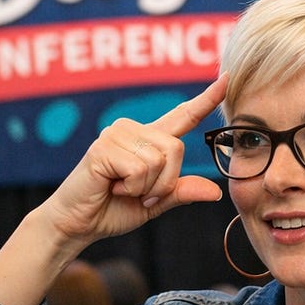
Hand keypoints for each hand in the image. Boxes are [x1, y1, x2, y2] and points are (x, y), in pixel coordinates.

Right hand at [37, 74, 227, 249]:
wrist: (77, 224)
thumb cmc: (111, 210)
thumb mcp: (155, 204)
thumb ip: (180, 193)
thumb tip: (215, 192)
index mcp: (148, 140)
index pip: (182, 116)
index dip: (205, 100)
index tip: (226, 79)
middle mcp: (133, 130)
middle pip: (176, 149)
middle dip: (164, 182)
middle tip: (139, 194)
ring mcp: (116, 134)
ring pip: (159, 160)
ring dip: (147, 188)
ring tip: (122, 190)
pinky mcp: (103, 147)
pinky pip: (140, 168)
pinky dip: (133, 188)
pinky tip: (112, 188)